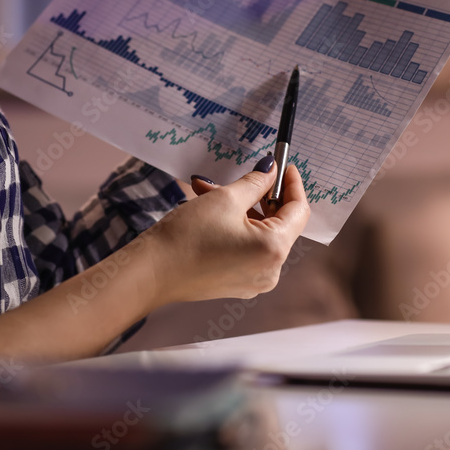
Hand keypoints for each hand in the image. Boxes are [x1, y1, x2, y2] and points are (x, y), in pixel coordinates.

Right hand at [147, 159, 309, 303]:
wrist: (151, 272)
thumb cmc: (186, 237)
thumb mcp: (225, 199)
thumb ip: (255, 182)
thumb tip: (270, 170)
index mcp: (273, 249)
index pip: (298, 210)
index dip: (291, 184)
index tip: (283, 165)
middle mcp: (270, 271)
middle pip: (278, 222)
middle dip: (259, 195)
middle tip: (244, 174)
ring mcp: (254, 280)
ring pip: (258, 233)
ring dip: (241, 209)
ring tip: (208, 189)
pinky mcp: (237, 284)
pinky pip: (246, 248)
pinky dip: (234, 227)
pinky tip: (209, 210)